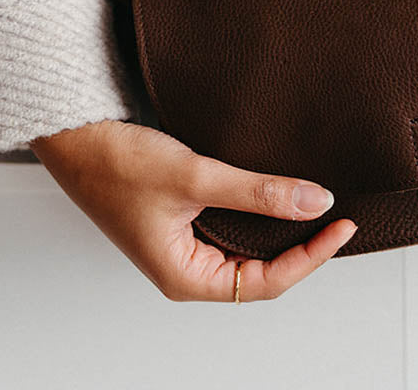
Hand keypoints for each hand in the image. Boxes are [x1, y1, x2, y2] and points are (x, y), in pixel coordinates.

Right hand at [30, 119, 356, 301]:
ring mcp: (185, 241)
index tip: (342, 226)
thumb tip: (315, 201)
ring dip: (282, 230)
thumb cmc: (116, 162)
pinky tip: (280, 191)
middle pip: (261, 272)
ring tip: (318, 206)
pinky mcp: (184, 215)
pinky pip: (234, 224)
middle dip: (302, 248)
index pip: (265, 283)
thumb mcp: (196, 177)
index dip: (310, 257)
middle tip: (340, 218)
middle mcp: (186, 266)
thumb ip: (258, 191)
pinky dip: (261, 211)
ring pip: (248, 247)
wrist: (75, 133)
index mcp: (183, 276)